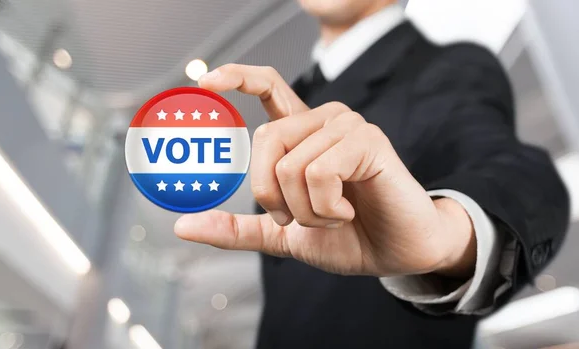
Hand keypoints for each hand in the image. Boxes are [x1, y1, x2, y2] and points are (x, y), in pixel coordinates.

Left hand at [175, 64, 475, 277]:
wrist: (395, 253)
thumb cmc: (346, 237)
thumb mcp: (282, 235)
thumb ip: (237, 227)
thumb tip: (183, 225)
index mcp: (302, 135)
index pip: (269, 87)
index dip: (238, 78)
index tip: (208, 82)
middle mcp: (323, 120)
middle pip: (265, 139)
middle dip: (270, 194)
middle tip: (297, 218)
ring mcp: (346, 126)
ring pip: (290, 163)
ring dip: (304, 210)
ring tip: (333, 216)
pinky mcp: (367, 140)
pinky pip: (319, 171)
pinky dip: (325, 207)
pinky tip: (347, 210)